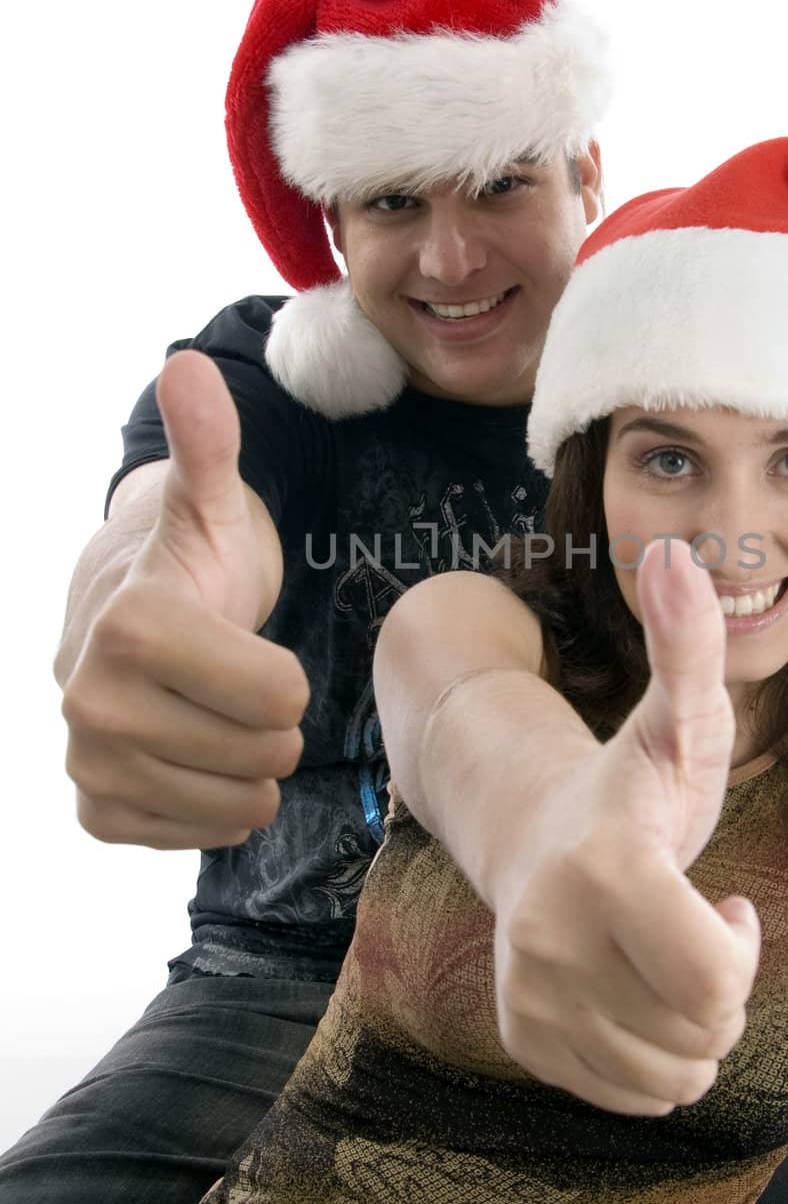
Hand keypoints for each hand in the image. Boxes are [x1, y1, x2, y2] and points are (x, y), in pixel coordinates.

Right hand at [62, 351, 308, 849]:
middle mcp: (92, 700)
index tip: (250, 643)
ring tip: (220, 716)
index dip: (285, 675)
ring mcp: (87, 760)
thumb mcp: (208, 501)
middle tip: (238, 683)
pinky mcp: (95, 809)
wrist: (129, 615)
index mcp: (132, 626)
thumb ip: (207, 444)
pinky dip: (209, 807)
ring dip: (247, 768)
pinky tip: (194, 755)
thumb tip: (189, 366)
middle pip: (264, 753)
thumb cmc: (190, 561)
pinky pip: (188, 837)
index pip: (279, 698)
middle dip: (269, 723)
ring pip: (234, 805)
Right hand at [493, 538, 760, 1115]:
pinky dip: (653, 1058)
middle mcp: (548, 942)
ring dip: (692, 1027)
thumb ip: (687, 646)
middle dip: (723, 990)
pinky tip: (633, 989)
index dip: (741, 947)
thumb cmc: (629, 782)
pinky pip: (629, 1095)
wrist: (533, 832)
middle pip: (701, 1034)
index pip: (718, 982)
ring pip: (670, 1076)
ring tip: (664, 957)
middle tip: (696, 930)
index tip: (726, 899)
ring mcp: (528, 995)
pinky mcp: (522, 1038)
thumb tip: (675, 550)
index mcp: (601, 870)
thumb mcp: (679, 718)